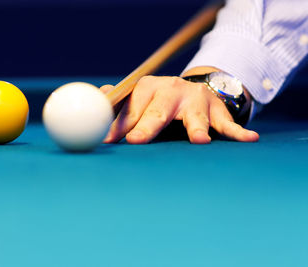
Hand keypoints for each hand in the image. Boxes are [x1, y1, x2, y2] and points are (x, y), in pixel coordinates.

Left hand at [101, 75, 258, 143]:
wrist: (193, 89)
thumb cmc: (158, 102)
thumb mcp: (138, 98)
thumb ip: (118, 104)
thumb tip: (97, 99)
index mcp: (148, 88)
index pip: (132, 107)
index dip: (119, 124)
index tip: (109, 140)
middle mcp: (172, 90)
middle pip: (158, 110)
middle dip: (147, 125)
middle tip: (137, 140)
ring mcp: (197, 100)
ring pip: (195, 116)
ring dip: (196, 127)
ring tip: (199, 139)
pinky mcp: (217, 111)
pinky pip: (228, 123)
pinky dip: (238, 132)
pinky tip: (249, 139)